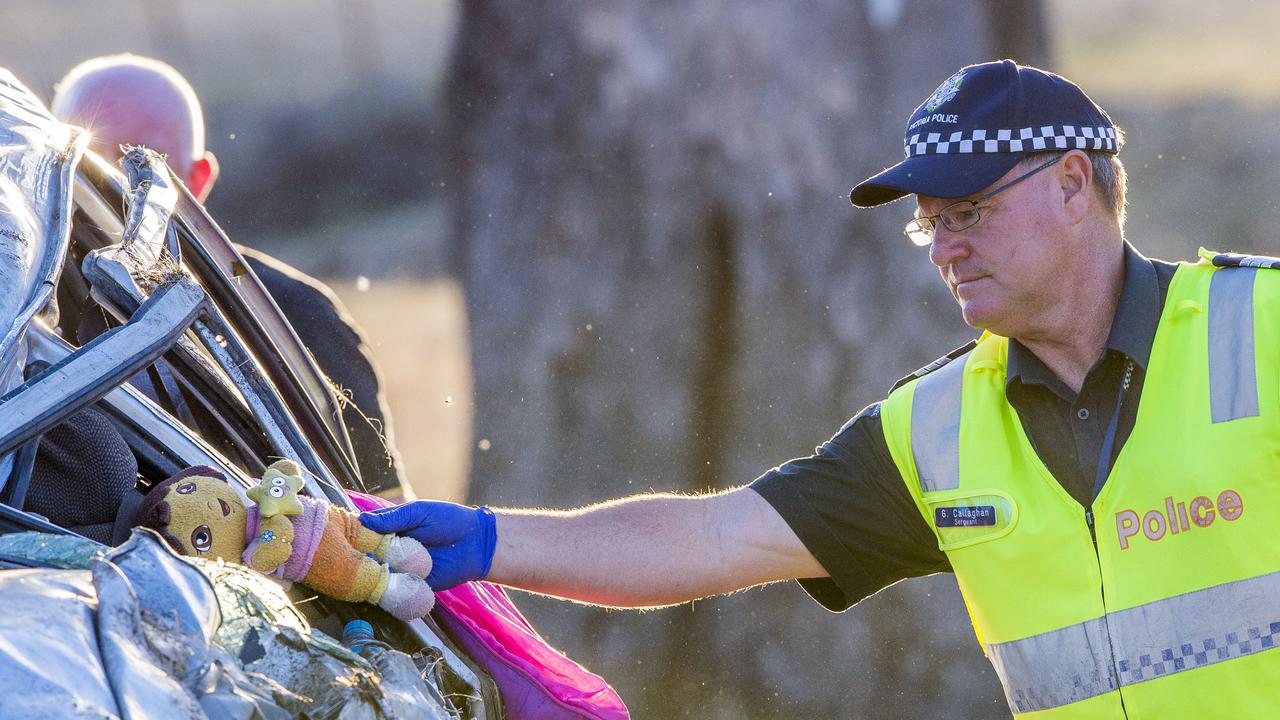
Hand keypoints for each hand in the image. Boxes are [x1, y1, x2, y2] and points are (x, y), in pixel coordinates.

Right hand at [359, 501, 495, 590]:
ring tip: (367, 569)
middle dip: (360, 556)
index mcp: (392, 529)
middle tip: (353, 556)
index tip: (341, 537)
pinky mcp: (412, 584)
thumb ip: (393, 518)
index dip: (354, 535)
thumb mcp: (420, 512)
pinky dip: (388, 587)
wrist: (477, 544)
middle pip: (367, 555)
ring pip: (378, 574)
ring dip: (372, 573)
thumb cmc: (450, 521)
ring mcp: (401, 568)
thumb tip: (363, 519)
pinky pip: (395, 588)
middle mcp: (393, 549)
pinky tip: (383, 583)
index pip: (366, 532)